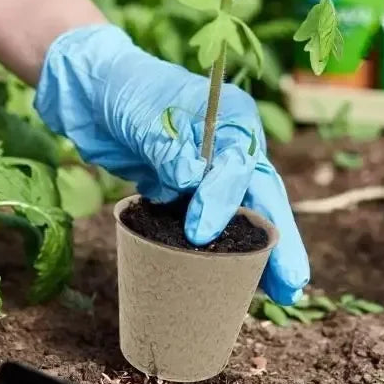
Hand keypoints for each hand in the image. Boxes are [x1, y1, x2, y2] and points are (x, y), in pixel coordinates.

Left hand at [35, 24, 307, 303]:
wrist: (92, 92)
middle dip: (279, 242)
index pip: (240, 165)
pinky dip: (220, 248)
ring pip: (243, 214)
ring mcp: (209, 170)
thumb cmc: (124, 89)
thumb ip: (168, 146)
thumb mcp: (146, 114)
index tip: (198, 232)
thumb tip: (190, 178)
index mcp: (231, 118)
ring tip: (276, 294)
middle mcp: (229, 146)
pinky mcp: (186, 189)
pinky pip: (210, 222)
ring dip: (257, 252)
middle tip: (291, 286)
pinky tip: (231, 278)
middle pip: (263, 197)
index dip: (223, 202)